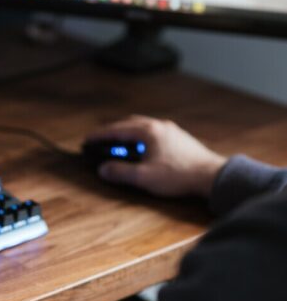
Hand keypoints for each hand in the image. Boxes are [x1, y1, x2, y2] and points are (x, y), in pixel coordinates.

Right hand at [86, 115, 226, 197]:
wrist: (212, 177)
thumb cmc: (179, 175)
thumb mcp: (143, 177)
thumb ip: (120, 172)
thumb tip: (103, 169)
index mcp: (148, 131)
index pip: (117, 130)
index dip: (99, 136)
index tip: (88, 140)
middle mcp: (160, 126)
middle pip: (129, 124)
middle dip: (113, 132)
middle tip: (101, 141)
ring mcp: (172, 131)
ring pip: (143, 127)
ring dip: (128, 134)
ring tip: (120, 146)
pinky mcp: (180, 139)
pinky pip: (154, 133)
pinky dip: (142, 138)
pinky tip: (142, 150)